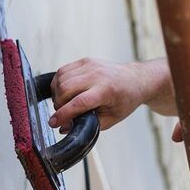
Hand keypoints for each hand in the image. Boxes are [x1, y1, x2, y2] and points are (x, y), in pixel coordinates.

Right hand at [49, 58, 164, 131]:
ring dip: (57, 94)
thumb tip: (64, 128)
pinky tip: (63, 92)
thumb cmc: (125, 101)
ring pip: (61, 79)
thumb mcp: (111, 118)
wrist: (136, 80)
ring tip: (64, 103)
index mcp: (106, 91)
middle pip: (65, 89)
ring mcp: (90, 65)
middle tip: (63, 114)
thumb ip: (88, 125)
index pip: (79, 102)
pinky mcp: (85, 61)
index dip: (63, 114)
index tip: (54, 123)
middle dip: (59, 105)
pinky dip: (58, 83)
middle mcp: (97, 75)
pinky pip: (63, 70)